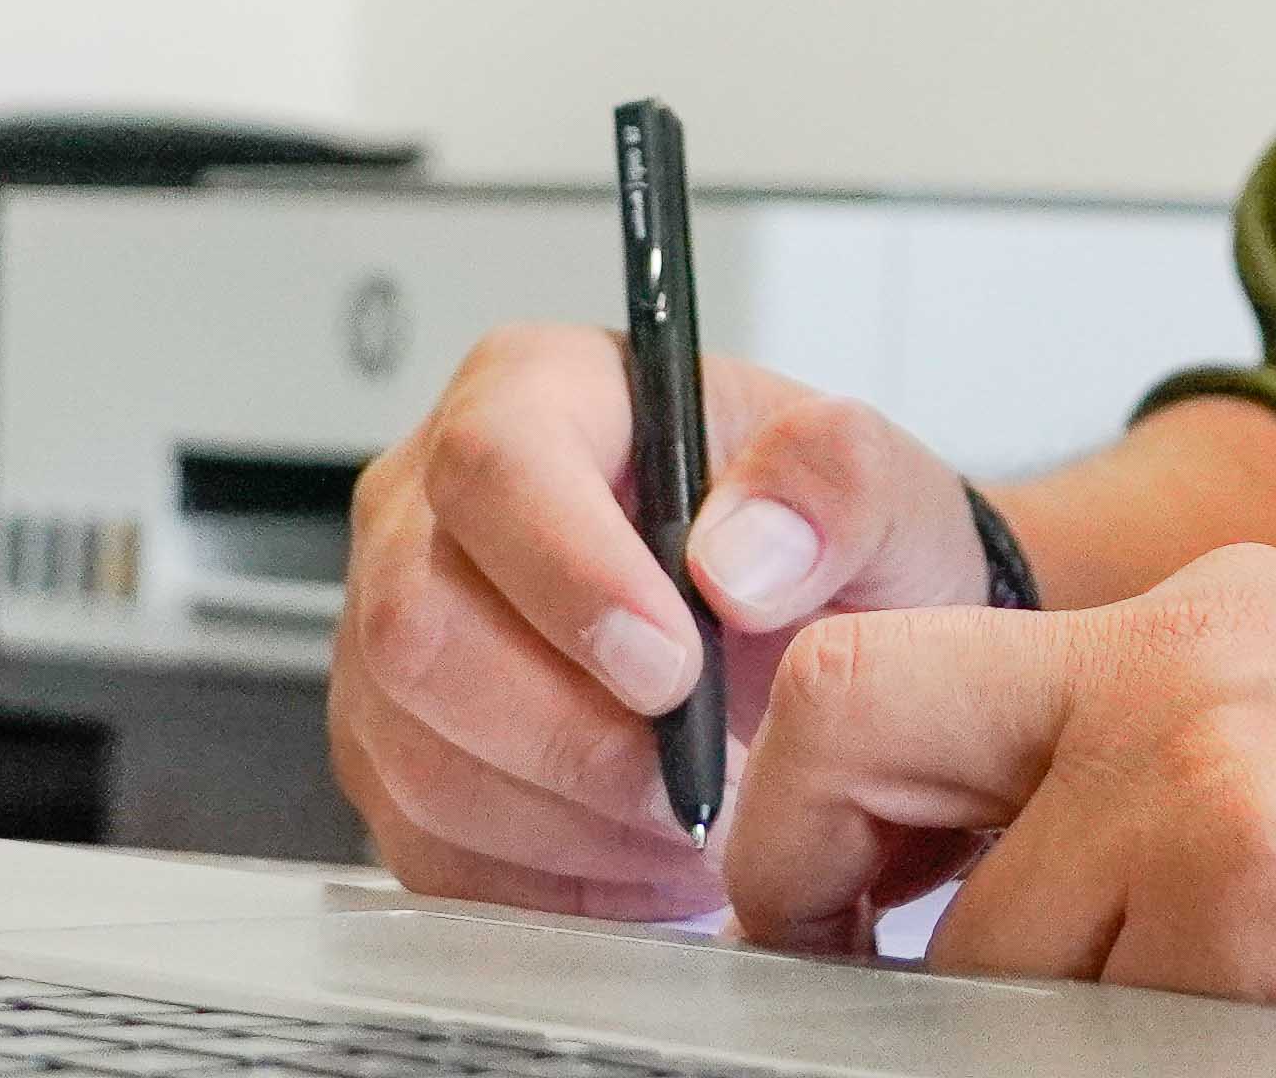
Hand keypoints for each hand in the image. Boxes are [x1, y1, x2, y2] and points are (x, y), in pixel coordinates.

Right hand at [331, 319, 996, 916]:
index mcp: (537, 393)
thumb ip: (837, 485)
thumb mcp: (885, 491)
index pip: (496, 464)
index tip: (673, 669)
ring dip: (575, 823)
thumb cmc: (823, 552)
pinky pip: (430, 851)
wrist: (817, 647)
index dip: (571, 577)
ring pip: (418, 758)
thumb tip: (738, 557)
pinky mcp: (395, 762)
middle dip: (575, 737)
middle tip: (704, 783)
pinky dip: (554, 882)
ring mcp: (390, 643)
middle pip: (424, 631)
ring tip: (700, 824)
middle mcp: (431, 509)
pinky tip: (651, 860)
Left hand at [723, 544, 1275, 1065]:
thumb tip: (998, 870)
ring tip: (1196, 1022)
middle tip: (841, 974)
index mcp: (1200, 619)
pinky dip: (1167, 1060)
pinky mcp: (1256, 912)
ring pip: (989, 951)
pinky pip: (1107, 1041)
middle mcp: (1176, 669)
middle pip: (850, 734)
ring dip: (1051, 1016)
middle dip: (802, 874)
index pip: (892, 662)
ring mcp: (1206, 785)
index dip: (804, 794)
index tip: (818, 896)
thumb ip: (1166, 753)